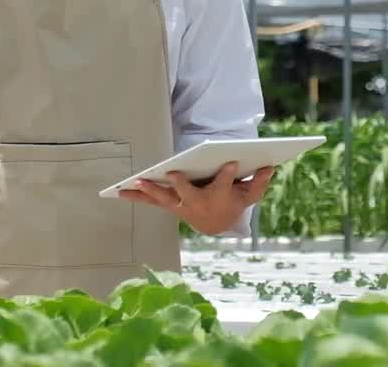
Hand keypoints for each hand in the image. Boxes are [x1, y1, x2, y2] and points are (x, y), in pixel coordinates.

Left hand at [119, 162, 273, 235]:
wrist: (216, 224)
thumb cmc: (233, 203)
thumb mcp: (249, 195)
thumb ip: (259, 183)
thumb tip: (269, 166)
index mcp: (217, 198)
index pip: (224, 185)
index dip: (228, 175)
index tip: (231, 163)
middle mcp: (196, 204)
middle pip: (188, 194)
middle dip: (181, 184)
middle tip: (173, 172)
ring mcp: (179, 206)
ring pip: (163, 198)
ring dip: (150, 191)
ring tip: (136, 181)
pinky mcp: (167, 205)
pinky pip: (149, 201)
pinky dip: (135, 196)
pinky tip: (117, 190)